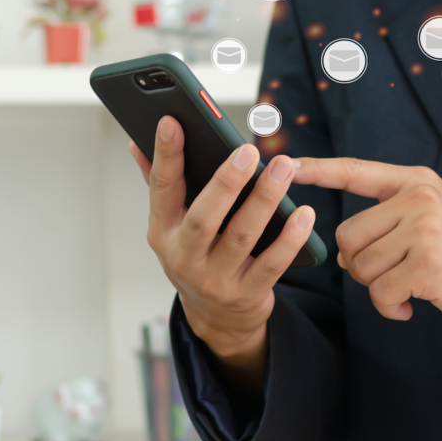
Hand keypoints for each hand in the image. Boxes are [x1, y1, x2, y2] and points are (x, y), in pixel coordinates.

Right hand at [128, 116, 316, 393]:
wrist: (215, 318)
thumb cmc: (195, 256)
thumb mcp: (171, 226)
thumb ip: (161, 184)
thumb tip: (137, 143)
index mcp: (164, 231)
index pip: (161, 188)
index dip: (165, 155)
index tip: (172, 121)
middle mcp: (185, 257)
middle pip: (204, 217)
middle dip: (226, 182)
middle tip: (248, 150)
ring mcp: (215, 279)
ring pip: (241, 237)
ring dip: (265, 201)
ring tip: (284, 168)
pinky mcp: (246, 294)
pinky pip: (271, 265)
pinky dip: (289, 239)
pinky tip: (304, 213)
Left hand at [293, 158, 441, 337]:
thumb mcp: (430, 218)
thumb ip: (386, 221)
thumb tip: (343, 253)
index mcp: (414, 181)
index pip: (354, 170)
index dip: (316, 169)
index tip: (284, 164)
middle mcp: (418, 197)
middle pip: (347, 235)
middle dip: (361, 264)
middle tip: (394, 272)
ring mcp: (425, 229)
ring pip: (360, 266)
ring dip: (377, 287)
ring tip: (408, 284)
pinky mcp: (428, 264)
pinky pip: (380, 292)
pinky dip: (389, 307)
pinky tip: (412, 304)